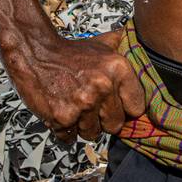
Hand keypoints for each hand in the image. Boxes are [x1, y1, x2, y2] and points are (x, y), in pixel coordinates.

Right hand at [4, 28, 145, 144]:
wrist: (34, 52)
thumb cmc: (70, 52)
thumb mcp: (103, 44)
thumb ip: (126, 47)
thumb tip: (146, 46)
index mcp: (118, 69)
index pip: (137, 107)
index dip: (126, 108)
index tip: (117, 107)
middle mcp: (103, 87)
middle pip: (115, 125)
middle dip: (104, 119)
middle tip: (92, 107)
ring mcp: (82, 104)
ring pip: (93, 133)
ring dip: (83, 125)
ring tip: (74, 106)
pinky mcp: (62, 117)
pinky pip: (70, 137)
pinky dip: (65, 130)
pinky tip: (62, 111)